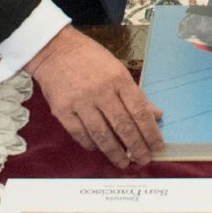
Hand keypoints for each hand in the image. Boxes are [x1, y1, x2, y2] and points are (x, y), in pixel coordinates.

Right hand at [28, 26, 161, 167]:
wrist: (54, 49)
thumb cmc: (89, 57)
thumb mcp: (117, 69)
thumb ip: (136, 94)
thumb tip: (156, 114)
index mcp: (118, 79)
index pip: (139, 111)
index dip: (150, 132)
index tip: (157, 145)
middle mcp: (100, 91)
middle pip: (123, 126)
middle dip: (137, 147)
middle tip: (144, 160)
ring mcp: (80, 102)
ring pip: (102, 135)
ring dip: (115, 152)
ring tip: (124, 162)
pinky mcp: (62, 110)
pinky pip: (80, 134)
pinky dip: (91, 145)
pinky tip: (99, 149)